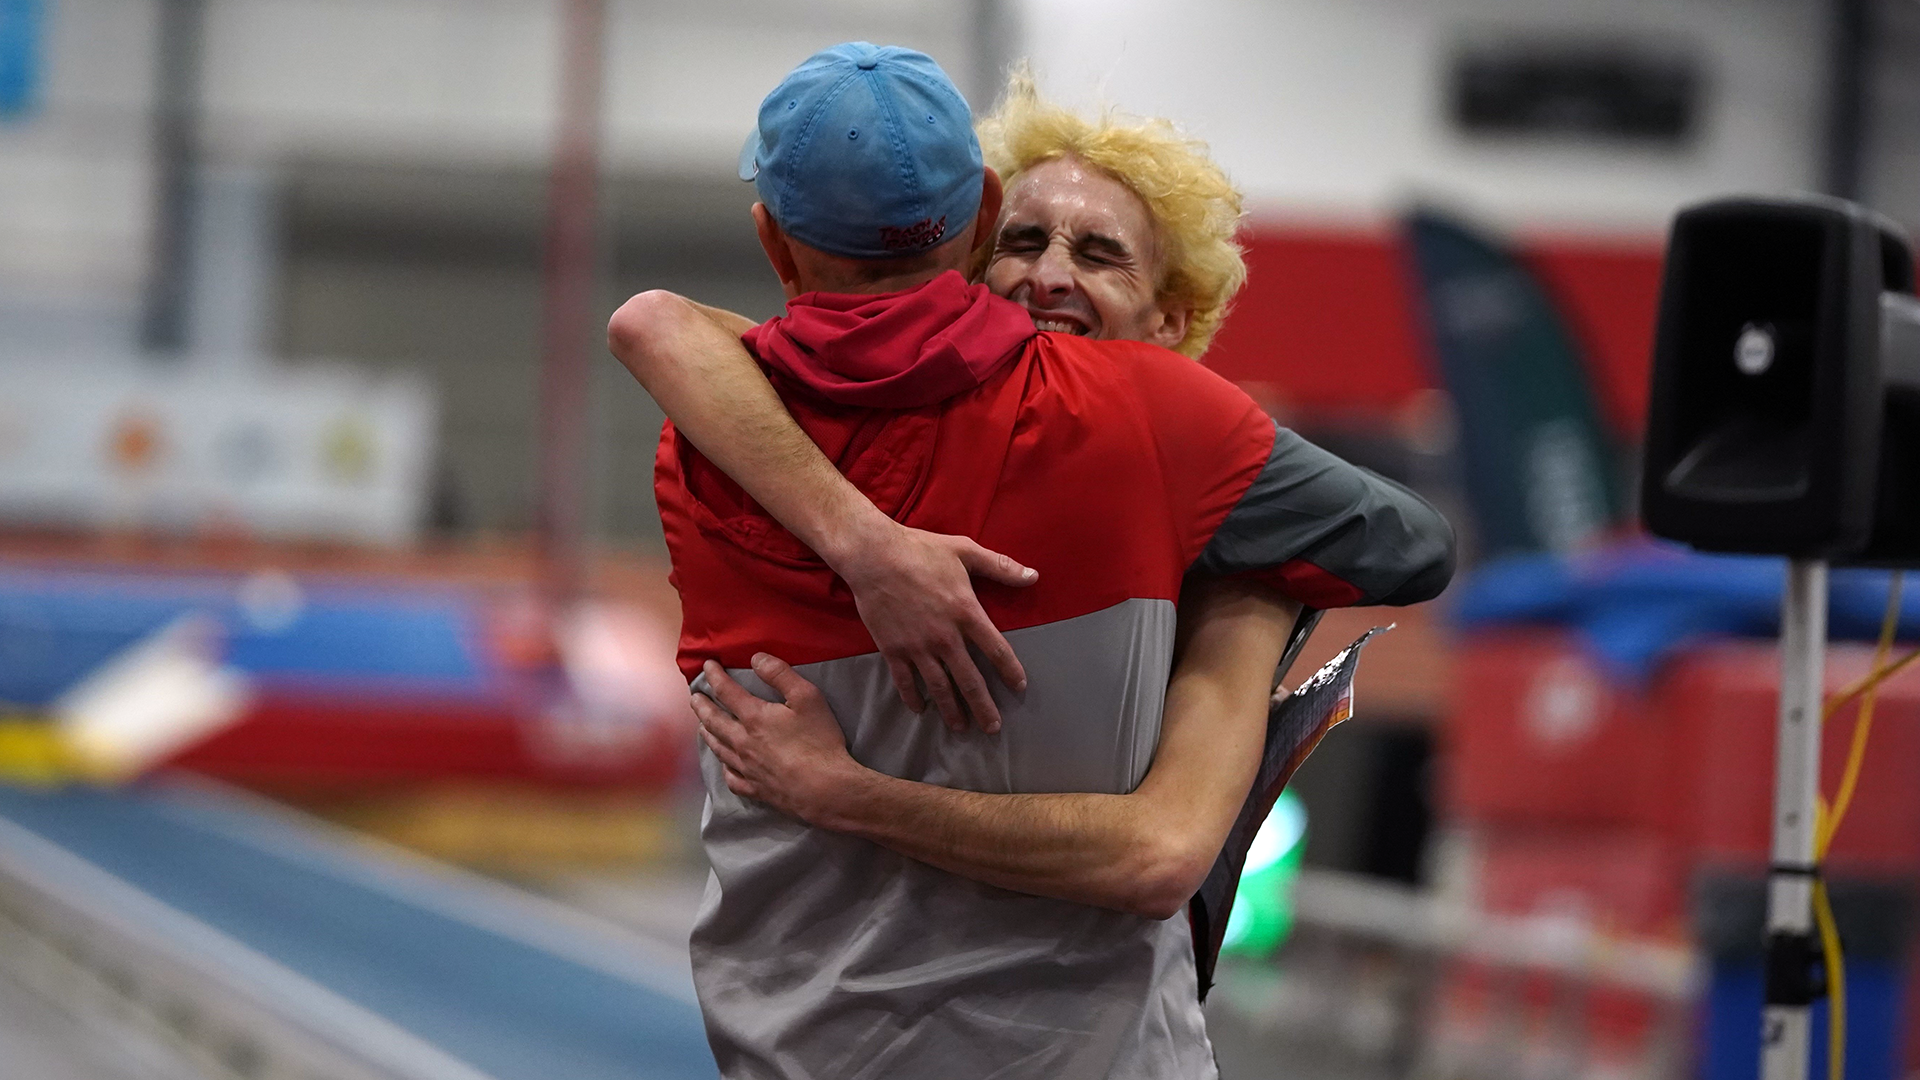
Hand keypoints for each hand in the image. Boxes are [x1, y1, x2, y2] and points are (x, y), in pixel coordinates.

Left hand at [693, 655, 862, 821]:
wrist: (824, 789)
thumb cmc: (819, 741)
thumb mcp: (807, 697)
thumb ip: (780, 674)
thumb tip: (756, 658)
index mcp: (754, 717)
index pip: (726, 691)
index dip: (714, 676)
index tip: (707, 665)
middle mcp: (743, 742)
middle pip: (714, 721)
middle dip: (702, 706)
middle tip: (694, 697)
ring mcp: (747, 767)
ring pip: (718, 748)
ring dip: (707, 733)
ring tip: (702, 726)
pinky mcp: (755, 789)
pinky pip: (731, 778)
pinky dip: (724, 768)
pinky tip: (725, 764)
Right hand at [830, 521, 1036, 733]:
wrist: (873, 556)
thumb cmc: (921, 550)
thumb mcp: (965, 551)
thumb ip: (1001, 567)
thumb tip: (1034, 576)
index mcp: (966, 613)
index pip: (996, 650)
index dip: (1011, 671)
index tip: (1020, 687)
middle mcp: (944, 637)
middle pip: (970, 680)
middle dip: (983, 707)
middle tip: (993, 728)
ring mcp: (917, 647)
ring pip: (939, 688)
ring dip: (952, 711)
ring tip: (961, 729)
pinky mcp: (892, 649)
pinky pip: (905, 681)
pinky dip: (913, 698)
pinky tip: (921, 710)